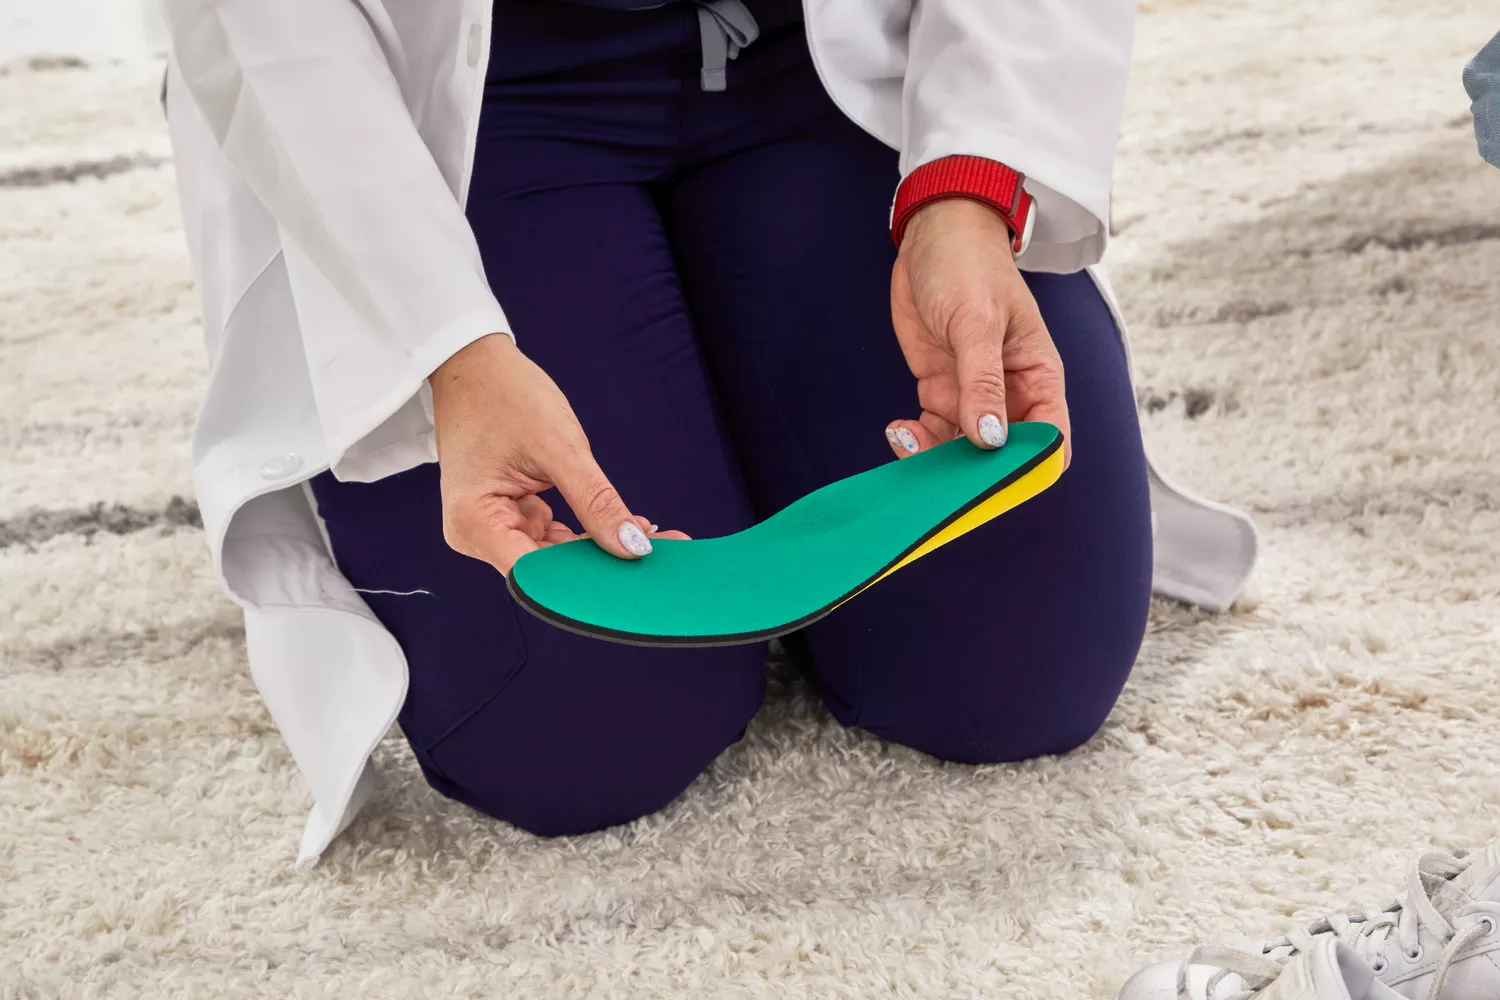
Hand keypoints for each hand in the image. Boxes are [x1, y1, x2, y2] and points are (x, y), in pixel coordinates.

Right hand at [430, 334, 685, 573]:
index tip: (636, 580)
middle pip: (548, 570)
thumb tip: (633, 547)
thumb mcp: (560, 447)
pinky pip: (553, 537)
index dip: (587, 583)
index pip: (537, 576)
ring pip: (556, 556)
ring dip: (602, 548)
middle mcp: (477, 534)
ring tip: (657, 538)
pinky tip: (628, 525)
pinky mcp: (510, 515)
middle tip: (665, 551)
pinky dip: (588, 531)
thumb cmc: (503, 395)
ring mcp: (493, 526)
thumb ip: (596, 501)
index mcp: (474, 523)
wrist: (473, 365)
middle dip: (605, 563)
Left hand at [886, 198, 1070, 464]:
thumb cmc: (969, 267)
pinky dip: (916, 440)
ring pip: (963, 449)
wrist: (932, 237)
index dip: (1028, 468)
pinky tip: (897, 429)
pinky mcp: (940, 390)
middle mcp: (1010, 393)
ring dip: (937, 459)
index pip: (1050, 439)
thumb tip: (989, 437)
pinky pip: (933, 432)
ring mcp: (972, 394)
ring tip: (908, 443)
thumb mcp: (977, 322)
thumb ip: (982, 382)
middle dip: (974, 471)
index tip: (992, 480)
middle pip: (1003, 455)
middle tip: (939, 477)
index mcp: (1039, 377)